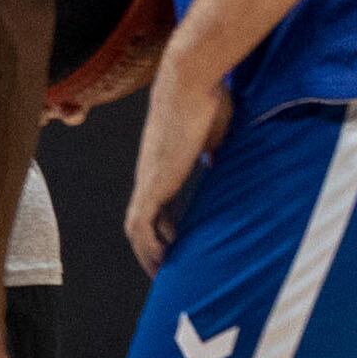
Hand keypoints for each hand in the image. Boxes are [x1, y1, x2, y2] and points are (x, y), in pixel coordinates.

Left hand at [125, 57, 232, 272]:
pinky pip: (142, 223)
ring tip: (163, 275)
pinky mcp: (153, 182)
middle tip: (167, 271)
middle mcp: (151, 175)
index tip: (180, 244)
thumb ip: (214, 151)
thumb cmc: (207, 99)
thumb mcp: (215, 134)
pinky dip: (148, 245)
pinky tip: (161, 261)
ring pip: (137, 227)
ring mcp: (149, 179)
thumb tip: (219, 161)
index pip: (161, 205)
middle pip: (143, 221)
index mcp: (165, 165)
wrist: (190, 82)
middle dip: (153, 248)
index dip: (168, 227)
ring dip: (148, 253)